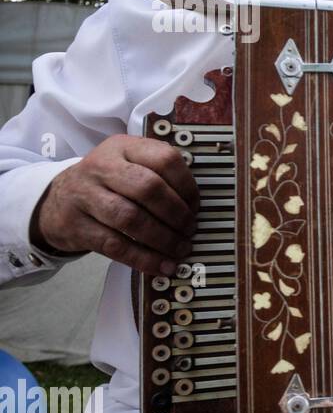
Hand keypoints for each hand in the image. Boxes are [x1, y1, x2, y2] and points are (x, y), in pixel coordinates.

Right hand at [33, 135, 199, 274]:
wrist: (56, 200)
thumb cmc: (107, 184)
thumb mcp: (128, 164)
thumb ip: (159, 175)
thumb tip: (195, 208)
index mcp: (123, 147)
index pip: (164, 159)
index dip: (187, 186)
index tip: (196, 206)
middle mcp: (102, 167)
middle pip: (148, 188)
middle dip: (176, 214)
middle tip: (190, 230)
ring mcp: (85, 195)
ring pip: (131, 219)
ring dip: (163, 239)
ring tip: (180, 249)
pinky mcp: (75, 225)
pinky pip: (115, 245)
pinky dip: (143, 258)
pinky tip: (161, 265)